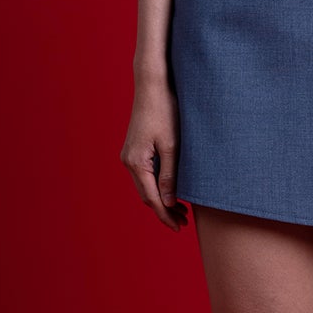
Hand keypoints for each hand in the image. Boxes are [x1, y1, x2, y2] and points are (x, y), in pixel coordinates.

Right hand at [121, 76, 190, 230]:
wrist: (153, 84)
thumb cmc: (165, 110)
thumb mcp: (172, 145)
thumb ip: (170, 175)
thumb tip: (168, 202)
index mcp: (137, 162)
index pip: (152, 199)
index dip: (166, 215)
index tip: (179, 227)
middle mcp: (128, 161)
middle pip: (146, 195)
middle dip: (164, 210)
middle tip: (184, 221)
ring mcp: (130, 154)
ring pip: (146, 185)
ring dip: (161, 198)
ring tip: (181, 209)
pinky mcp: (135, 148)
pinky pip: (145, 174)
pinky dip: (157, 185)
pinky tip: (172, 188)